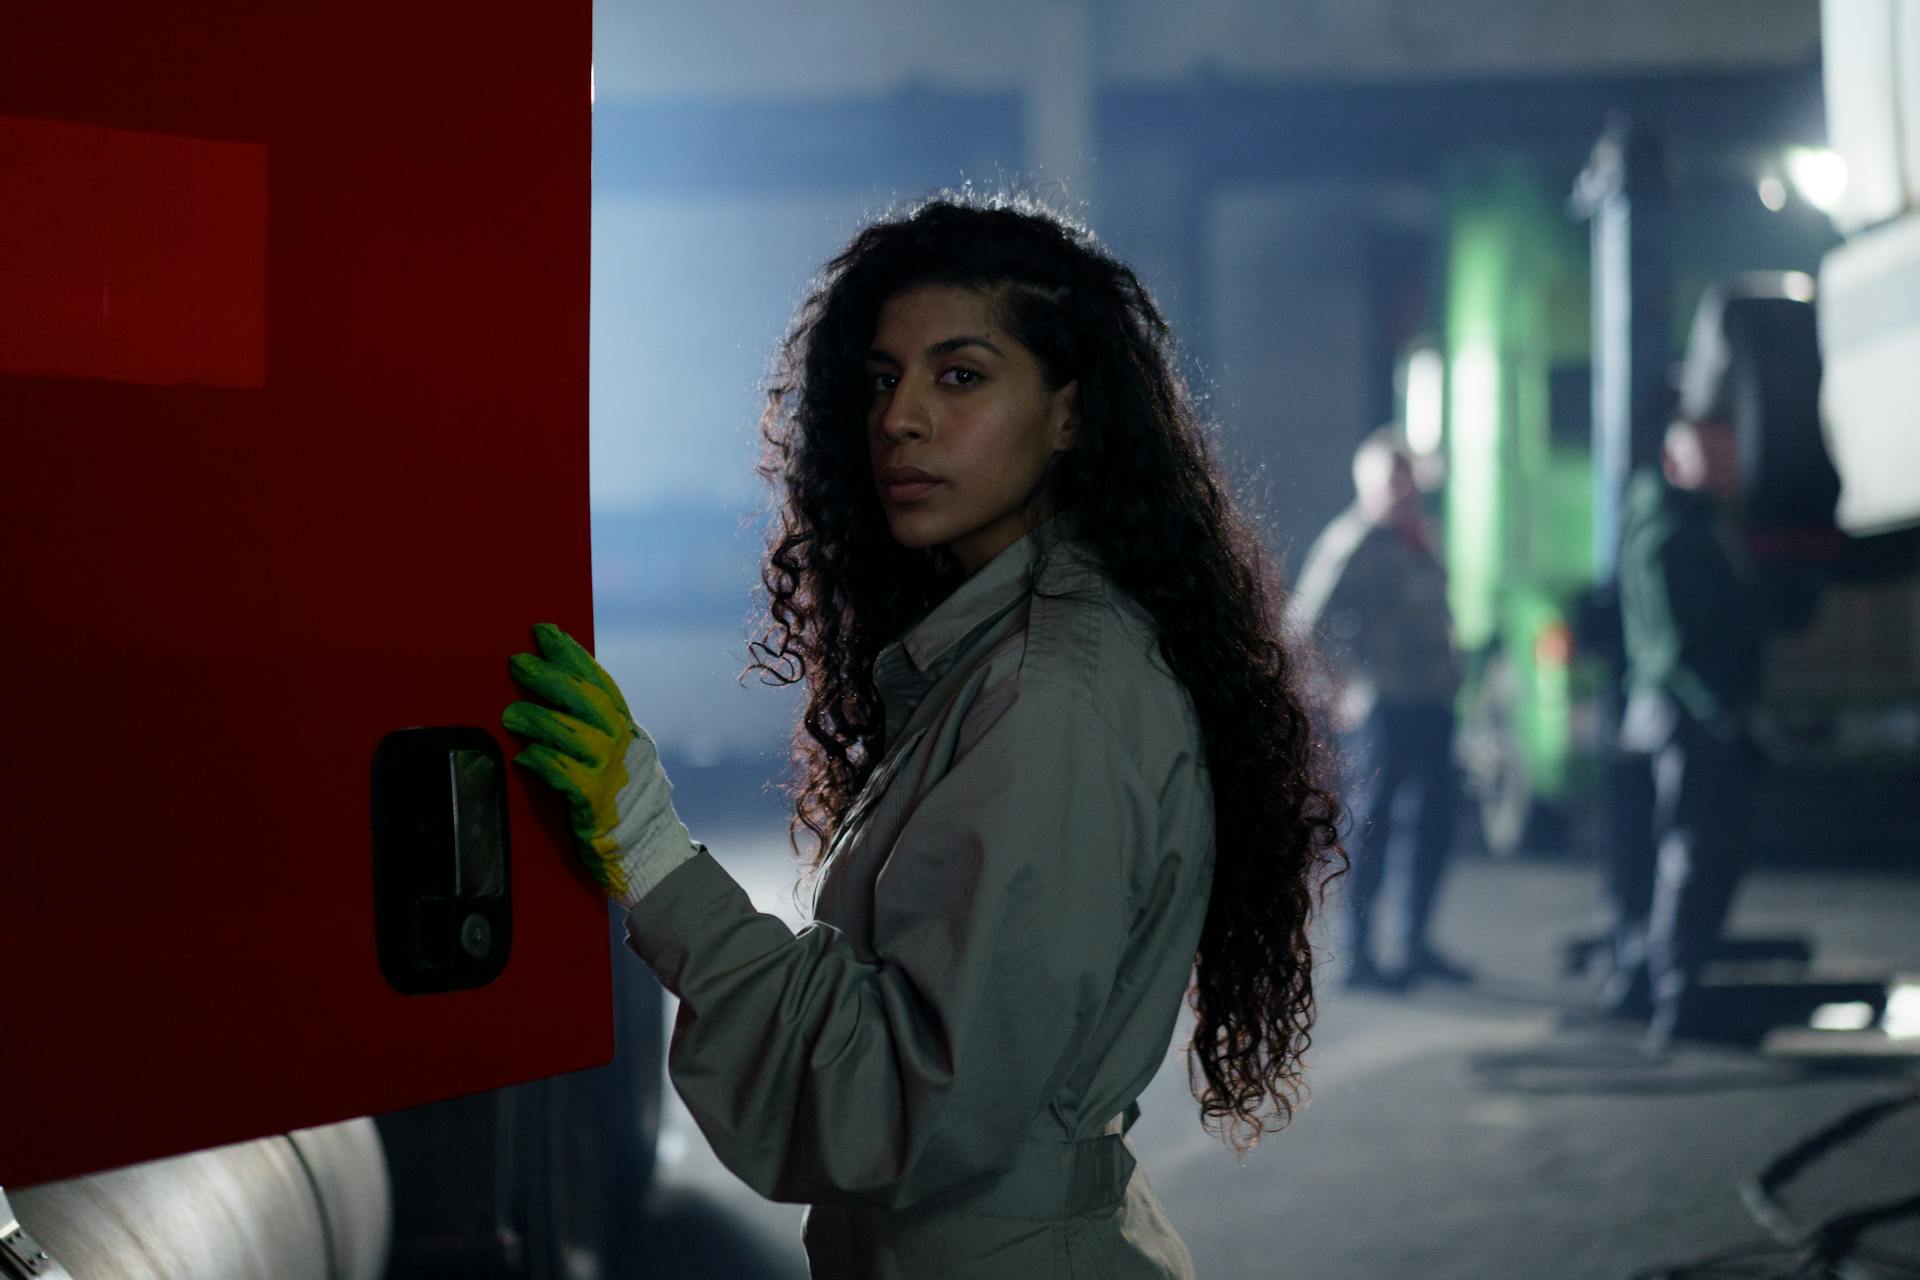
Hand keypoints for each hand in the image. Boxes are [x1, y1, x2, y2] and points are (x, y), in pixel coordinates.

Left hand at [501, 623, 699, 907]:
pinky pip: (562, 773)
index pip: (598, 681)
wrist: (648, 847)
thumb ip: (593, 727)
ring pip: (570, 733)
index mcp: (625, 727)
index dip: (571, 654)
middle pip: (584, 700)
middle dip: (549, 677)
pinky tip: (524, 755)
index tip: (544, 632)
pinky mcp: (594, 799)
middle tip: (518, 663)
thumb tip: (556, 693)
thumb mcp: (618, 753)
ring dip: (538, 719)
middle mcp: (620, 743)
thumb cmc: (624, 797)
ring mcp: (609, 770)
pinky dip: (541, 761)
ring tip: (511, 712)